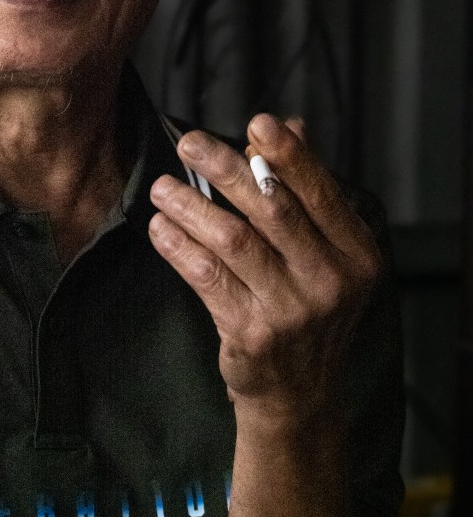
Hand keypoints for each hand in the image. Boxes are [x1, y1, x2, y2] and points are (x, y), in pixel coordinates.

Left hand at [149, 114, 381, 430]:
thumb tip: (289, 126)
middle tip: (190, 144)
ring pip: (233, 240)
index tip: (256, 122)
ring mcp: (293, 311)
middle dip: (226, 169)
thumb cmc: (305, 306)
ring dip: (191, 206)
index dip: (288, 156)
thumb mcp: (323, 252)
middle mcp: (331, 281)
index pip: (320, 193)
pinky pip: (207, 277)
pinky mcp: (252, 334)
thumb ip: (305, 190)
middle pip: (273, 209)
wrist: (299, 393)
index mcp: (355, 253)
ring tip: (161, 188)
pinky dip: (179, 247)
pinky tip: (160, 228)